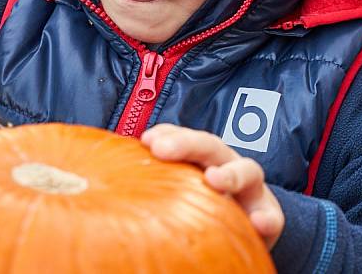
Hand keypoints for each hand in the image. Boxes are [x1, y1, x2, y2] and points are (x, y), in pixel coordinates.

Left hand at [141, 124, 284, 248]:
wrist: (239, 226)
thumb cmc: (194, 203)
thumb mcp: (170, 189)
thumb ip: (147, 182)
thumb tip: (91, 181)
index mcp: (197, 156)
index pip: (180, 138)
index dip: (166, 135)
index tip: (146, 141)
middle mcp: (223, 164)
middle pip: (209, 145)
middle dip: (188, 143)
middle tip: (163, 149)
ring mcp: (248, 188)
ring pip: (246, 170)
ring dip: (231, 173)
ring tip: (217, 180)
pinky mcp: (266, 214)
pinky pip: (270, 214)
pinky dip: (267, 217)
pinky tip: (261, 224)